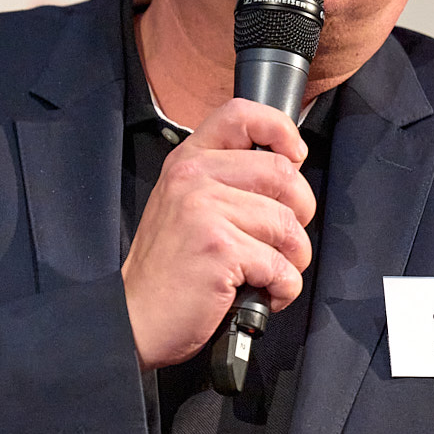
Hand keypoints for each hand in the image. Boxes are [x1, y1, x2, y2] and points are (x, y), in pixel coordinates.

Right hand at [121, 98, 314, 368]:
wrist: (133, 319)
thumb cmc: (166, 272)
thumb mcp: (184, 207)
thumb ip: (223, 182)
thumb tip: (285, 172)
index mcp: (187, 162)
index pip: (240, 114)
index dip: (280, 130)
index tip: (294, 157)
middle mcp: (193, 178)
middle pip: (283, 174)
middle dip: (300, 213)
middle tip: (283, 240)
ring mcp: (205, 211)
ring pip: (287, 224)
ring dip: (293, 259)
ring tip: (269, 275)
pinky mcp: (220, 249)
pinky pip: (282, 266)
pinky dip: (283, 289)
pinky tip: (261, 294)